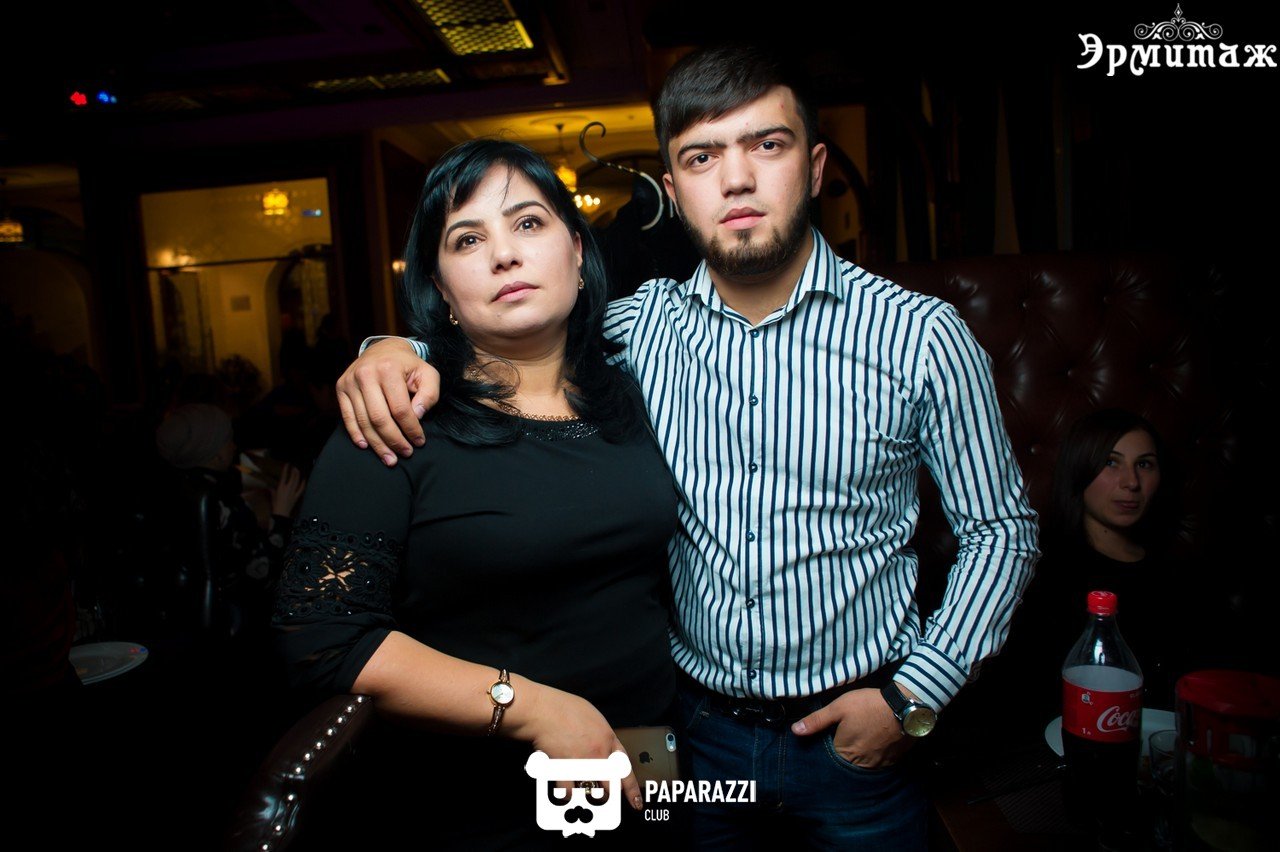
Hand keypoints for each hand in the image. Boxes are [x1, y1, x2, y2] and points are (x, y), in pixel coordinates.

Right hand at [270, 464, 306, 516]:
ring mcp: (293, 492)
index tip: (287, 464)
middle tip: (294, 467)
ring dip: (298, 475)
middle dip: (294, 471)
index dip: (286, 469)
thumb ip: (272, 491)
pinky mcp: (296, 496)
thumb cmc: (275, 504)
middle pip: (292, 477)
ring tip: (298, 471)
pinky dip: (303, 484)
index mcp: (281, 487)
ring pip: (297, 481)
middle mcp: (288, 488)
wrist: (281, 512)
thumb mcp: (273, 496)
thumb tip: (270, 488)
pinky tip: (304, 480)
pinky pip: (301, 489)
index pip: (284, 476)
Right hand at [336, 338, 439, 465]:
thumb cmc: (408, 366)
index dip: (411, 429)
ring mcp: (350, 382)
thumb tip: (417, 416)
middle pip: (379, 418)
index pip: (400, 408)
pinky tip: (367, 446)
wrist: (383, 349)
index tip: (419, 441)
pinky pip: (347, 417)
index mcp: (388, 369)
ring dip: (377, 444)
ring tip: (390, 458)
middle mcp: (366, 374)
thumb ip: (429, 394)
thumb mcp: (427, 373)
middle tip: (405, 453)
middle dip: (394, 440)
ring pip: (363, 421)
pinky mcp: (341, 388)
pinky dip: (356, 434)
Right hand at [508, 683, 642, 810]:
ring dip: (587, 795)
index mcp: (608, 738)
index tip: (636, 801)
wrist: (542, 710)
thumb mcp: (591, 715)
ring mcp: (583, 763)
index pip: (625, 767)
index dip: (631, 788)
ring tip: (582, 794)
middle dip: (610, 795)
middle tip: (605, 800)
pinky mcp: (565, 770)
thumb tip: (601, 746)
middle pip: (612, 784)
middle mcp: (599, 753)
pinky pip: (569, 791)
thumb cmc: (563, 707)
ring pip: (592, 791)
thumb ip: (599, 734)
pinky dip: (566, 794)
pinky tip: (564, 791)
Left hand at [791, 686, 913, 768]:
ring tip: (862, 737)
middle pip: (846, 761)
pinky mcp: (892, 761)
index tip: (832, 734)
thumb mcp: (839, 707)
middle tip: (849, 734)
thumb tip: (795, 731)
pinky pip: (878, 763)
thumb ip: (817, 721)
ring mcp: (877, 764)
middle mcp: (860, 763)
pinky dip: (875, 755)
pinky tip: (876, 742)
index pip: (829, 756)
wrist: (905, 708)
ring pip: (862, 764)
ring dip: (860, 754)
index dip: (828, 744)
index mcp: (843, 751)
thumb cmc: (869, 705)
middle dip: (844, 751)